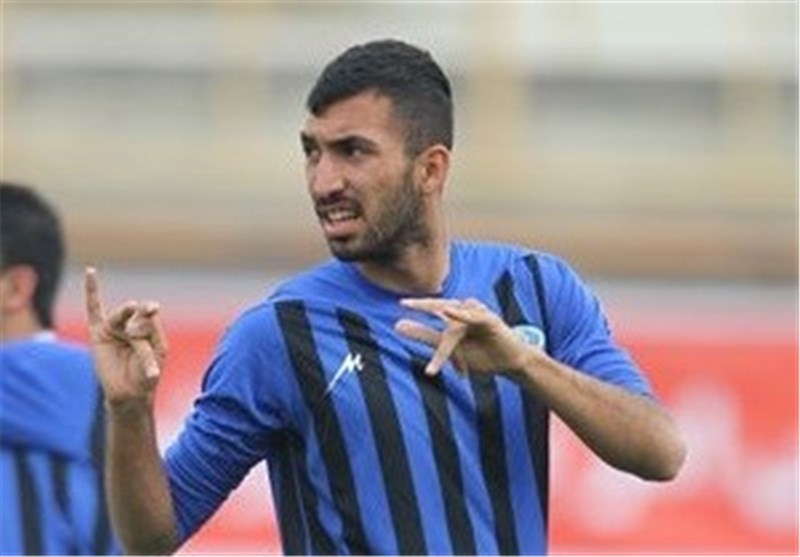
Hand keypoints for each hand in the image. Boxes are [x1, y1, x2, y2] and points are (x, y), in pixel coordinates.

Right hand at [84, 267, 167, 406]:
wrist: (130, 394)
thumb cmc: (146, 375)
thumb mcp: (155, 355)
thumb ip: (151, 335)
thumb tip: (146, 314)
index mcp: (150, 328)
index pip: (150, 316)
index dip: (150, 311)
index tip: (152, 308)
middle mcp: (133, 325)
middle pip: (136, 316)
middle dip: (141, 318)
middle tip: (148, 311)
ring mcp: (116, 328)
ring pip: (120, 316)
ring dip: (126, 313)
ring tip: (132, 307)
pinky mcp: (99, 333)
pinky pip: (94, 308)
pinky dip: (92, 290)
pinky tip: (91, 272)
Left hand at [394, 297, 533, 376]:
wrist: (510, 363)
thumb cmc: (482, 355)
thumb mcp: (449, 350)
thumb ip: (424, 336)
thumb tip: (397, 326)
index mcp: (455, 318)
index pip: (434, 309)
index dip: (418, 306)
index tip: (400, 304)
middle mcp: (465, 313)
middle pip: (442, 305)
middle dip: (423, 305)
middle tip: (404, 304)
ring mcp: (478, 315)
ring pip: (456, 320)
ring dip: (443, 331)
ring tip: (433, 348)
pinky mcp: (490, 320)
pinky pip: (474, 316)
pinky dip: (462, 314)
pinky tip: (449, 312)